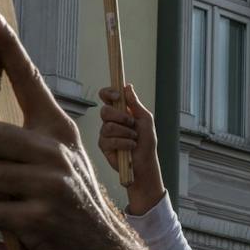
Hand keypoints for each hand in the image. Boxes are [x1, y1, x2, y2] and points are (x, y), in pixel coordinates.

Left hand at [0, 10, 159, 249]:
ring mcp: (48, 184)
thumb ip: (29, 141)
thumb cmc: (72, 203)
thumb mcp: (62, 161)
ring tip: (5, 200)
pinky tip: (11, 223)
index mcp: (60, 130)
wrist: (103, 249)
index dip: (8, 46)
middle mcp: (55, 150)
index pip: (30, 79)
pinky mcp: (37, 217)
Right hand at [99, 83, 163, 214]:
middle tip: (132, 123)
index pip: (107, 96)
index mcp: (120, 111)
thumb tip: (127, 87)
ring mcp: (105, 133)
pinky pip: (109, 139)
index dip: (109, 92)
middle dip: (120, 116)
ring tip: (134, 138)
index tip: (117, 95)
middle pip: (105, 110)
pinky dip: (123, 142)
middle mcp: (111, 120)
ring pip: (107, 126)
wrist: (144, 162)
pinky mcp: (103, 145)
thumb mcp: (145, 119)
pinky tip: (130, 147)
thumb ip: (135, 104)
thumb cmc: (146, 141)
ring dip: (125, 132)